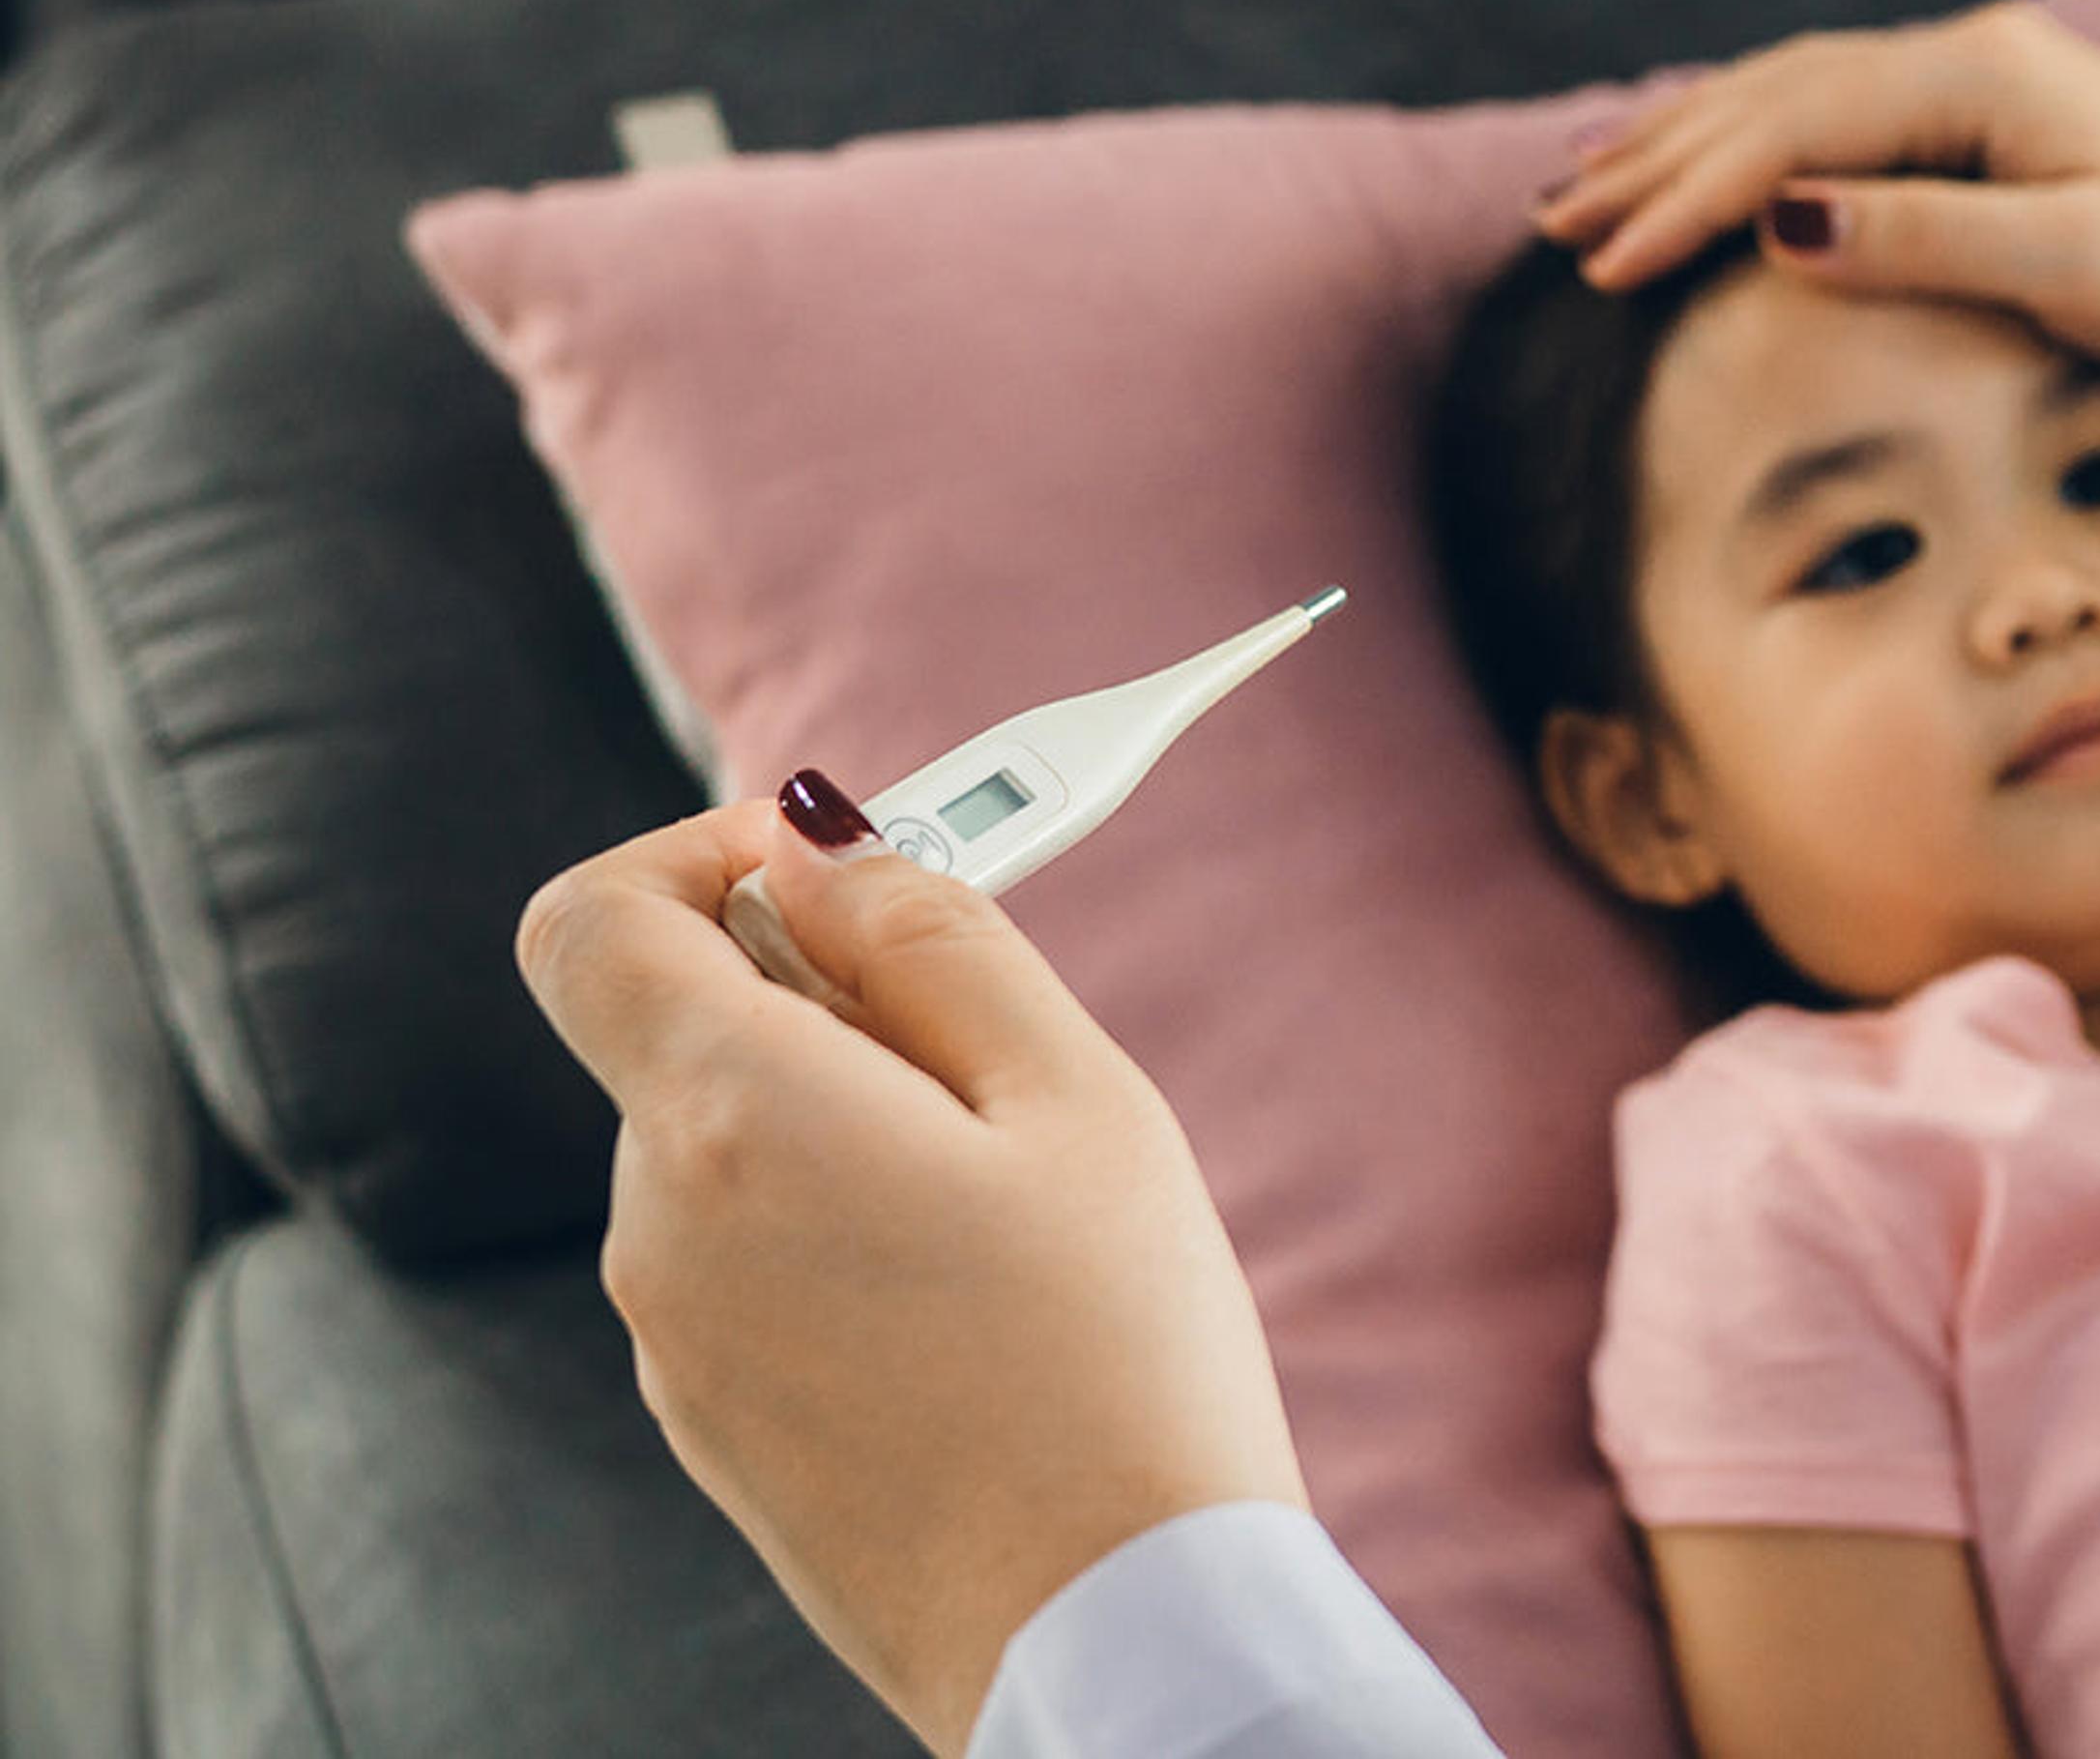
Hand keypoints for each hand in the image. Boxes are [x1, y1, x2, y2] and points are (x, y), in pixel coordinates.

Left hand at [516, 792, 1306, 1758]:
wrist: (1109, 1636)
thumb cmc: (1119, 1365)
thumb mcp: (1080, 1098)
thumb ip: (937, 938)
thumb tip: (823, 852)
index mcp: (734, 1119)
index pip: (592, 920)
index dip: (696, 854)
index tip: (823, 869)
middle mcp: (661, 1227)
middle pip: (686, 1033)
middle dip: (827, 1002)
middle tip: (1002, 1060)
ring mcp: (676, 1342)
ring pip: (731, 1153)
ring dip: (846, 1126)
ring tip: (1014, 1213)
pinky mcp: (715, 1426)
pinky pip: (749, 1266)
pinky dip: (837, 1235)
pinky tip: (976, 1309)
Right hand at [1537, 0, 2099, 374]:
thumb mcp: (2067, 265)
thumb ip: (1922, 240)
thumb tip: (1779, 222)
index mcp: (1977, 76)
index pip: (1792, 129)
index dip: (1688, 195)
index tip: (1603, 263)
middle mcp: (1965, 58)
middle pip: (1772, 96)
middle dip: (1656, 157)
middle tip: (1549, 220)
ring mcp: (1974, 82)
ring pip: (1793, 100)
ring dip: (1687, 144)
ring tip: (1590, 188)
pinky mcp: (1985, 120)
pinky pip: (1834, 122)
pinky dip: (1751, 146)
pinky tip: (1709, 170)